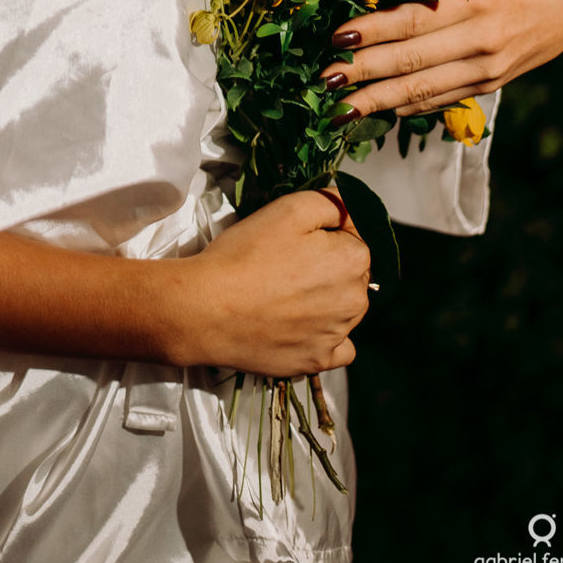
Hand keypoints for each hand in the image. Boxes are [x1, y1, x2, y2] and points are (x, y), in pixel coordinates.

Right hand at [175, 188, 371, 376]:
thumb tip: (352, 208)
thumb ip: (333, 202)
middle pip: (352, 274)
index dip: (327, 231)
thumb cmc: (245, 256)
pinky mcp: (317, 361)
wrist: (206, 309)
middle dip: (329, 264)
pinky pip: (337, 347)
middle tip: (286, 261)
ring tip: (283, 292)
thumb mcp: (290, 208)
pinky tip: (298, 325)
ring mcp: (337, 335)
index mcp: (353, 260)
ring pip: (344, 308)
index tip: (297, 237)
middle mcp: (355, 301)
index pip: (356, 236)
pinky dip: (324, 336)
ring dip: (326, 298)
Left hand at [318, 0, 562, 117]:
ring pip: (424, 89)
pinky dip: (411, 106)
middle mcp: (481, 38)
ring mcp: (487, 67)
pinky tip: (382, 110)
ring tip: (340, 108)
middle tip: (323, 80)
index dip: (373, 31)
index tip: (336, 37)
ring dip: (379, 100)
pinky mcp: (492, 84)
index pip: (413, 19)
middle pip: (411, 61)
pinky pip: (444, 98)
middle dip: (363, 73)